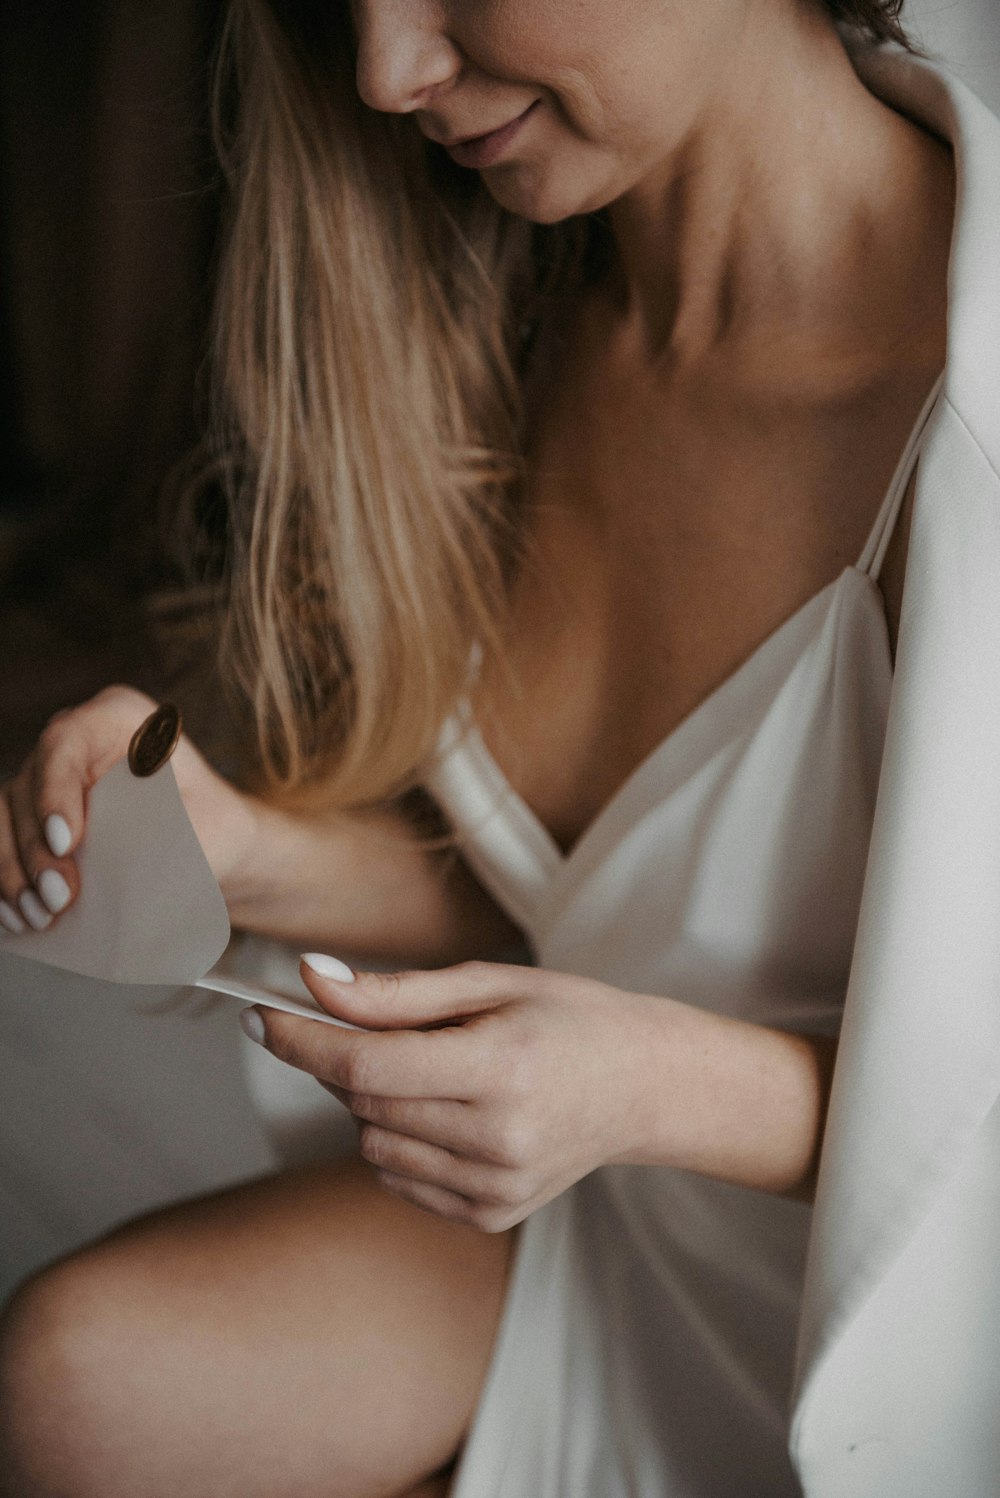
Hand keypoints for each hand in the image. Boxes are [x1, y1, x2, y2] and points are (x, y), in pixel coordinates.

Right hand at [0, 684, 259, 934]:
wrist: (210, 844)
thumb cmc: (211, 829)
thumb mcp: (204, 827)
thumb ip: (164, 840)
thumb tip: (119, 876)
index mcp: (119, 718)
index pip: (67, 742)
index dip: (55, 792)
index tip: (66, 843)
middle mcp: (73, 739)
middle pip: (28, 786)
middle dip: (35, 851)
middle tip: (58, 900)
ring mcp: (46, 776)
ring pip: (4, 816)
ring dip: (12, 872)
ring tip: (36, 918)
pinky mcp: (31, 813)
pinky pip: (3, 841)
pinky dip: (5, 879)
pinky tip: (16, 917)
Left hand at [245, 958, 668, 1231]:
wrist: (645, 1086)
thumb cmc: (569, 1019)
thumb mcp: (490, 983)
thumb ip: (395, 993)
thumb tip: (310, 981)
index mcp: (500, 1071)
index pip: (364, 1068)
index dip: (300, 1041)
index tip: (260, 1016)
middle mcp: (497, 1141)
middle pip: (361, 1105)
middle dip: (346, 1061)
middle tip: (384, 1027)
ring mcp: (495, 1188)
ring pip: (372, 1144)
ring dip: (375, 1104)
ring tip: (437, 1070)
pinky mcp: (490, 1215)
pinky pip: (398, 1177)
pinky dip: (401, 1139)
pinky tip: (451, 1111)